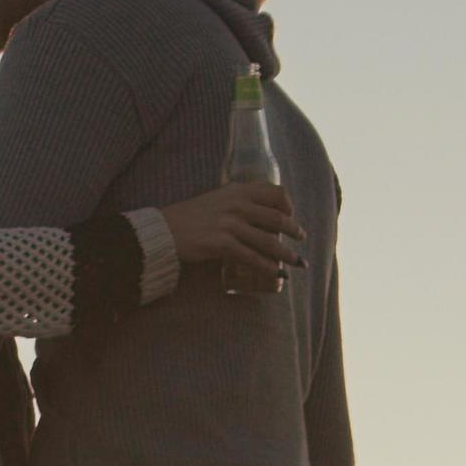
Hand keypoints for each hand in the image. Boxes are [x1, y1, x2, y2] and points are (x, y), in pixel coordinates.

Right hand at [157, 182, 305, 285]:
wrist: (164, 230)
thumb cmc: (190, 217)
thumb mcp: (217, 199)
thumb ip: (238, 202)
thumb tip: (260, 216)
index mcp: (238, 190)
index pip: (275, 193)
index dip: (288, 206)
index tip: (291, 216)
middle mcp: (237, 204)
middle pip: (277, 218)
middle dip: (294, 232)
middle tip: (301, 240)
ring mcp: (230, 224)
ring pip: (268, 241)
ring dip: (286, 254)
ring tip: (296, 262)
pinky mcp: (222, 244)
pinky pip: (251, 258)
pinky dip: (267, 268)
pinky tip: (276, 274)